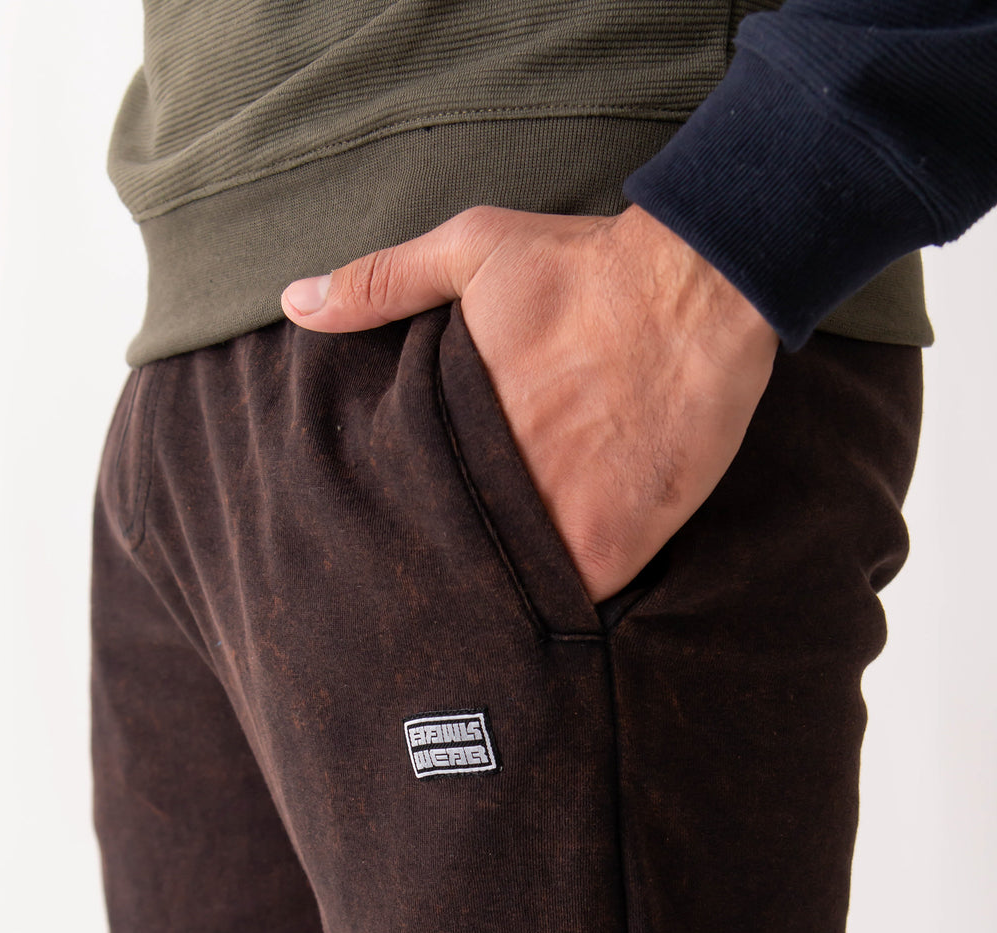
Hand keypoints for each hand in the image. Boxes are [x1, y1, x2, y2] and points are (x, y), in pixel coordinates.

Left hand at [281, 204, 778, 603]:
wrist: (702, 288)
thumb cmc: (588, 267)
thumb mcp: (473, 250)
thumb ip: (382, 283)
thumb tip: (294, 303)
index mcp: (451, 425)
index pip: (397, 500)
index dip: (393, 525)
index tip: (382, 543)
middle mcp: (496, 482)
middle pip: (448, 552)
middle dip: (438, 568)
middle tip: (419, 601)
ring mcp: (555, 522)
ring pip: (504, 587)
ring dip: (495, 595)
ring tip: (475, 619)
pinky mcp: (613, 548)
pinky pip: (570, 603)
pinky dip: (556, 607)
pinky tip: (540, 612)